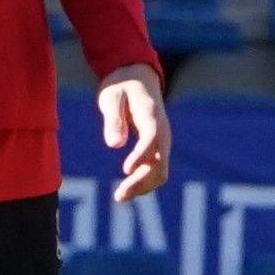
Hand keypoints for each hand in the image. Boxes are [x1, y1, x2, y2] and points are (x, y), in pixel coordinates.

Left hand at [98, 64, 170, 201]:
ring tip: (120, 197)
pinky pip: (157, 169)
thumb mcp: (110, 96)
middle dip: (141, 180)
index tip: (125, 170)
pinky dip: (145, 182)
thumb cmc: (120, 86)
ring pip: (161, 170)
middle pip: (160, 161)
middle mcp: (162, 130)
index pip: (152, 137)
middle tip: (119, 195)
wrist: (137, 77)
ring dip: (143, 186)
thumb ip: (113, 119)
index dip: (141, 155)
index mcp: (151, 113)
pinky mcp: (159, 147)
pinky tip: (127, 190)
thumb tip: (113, 145)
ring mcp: (163, 140)